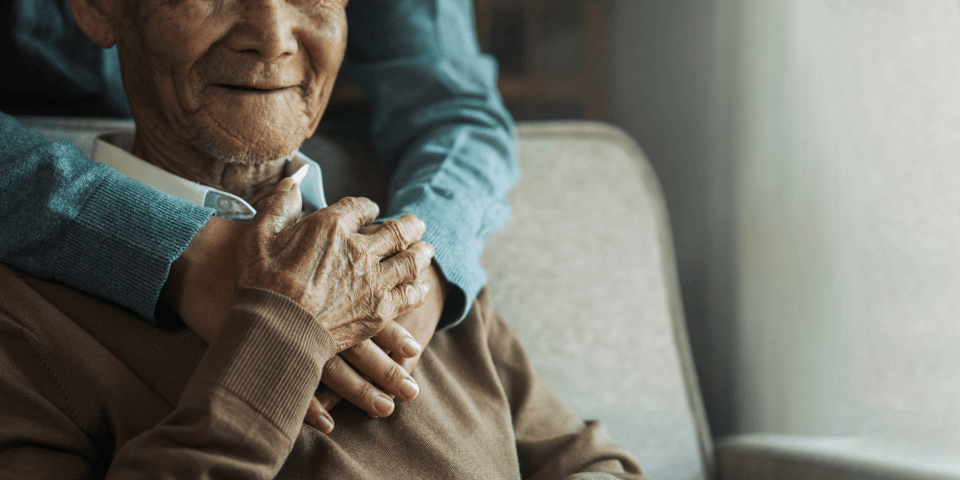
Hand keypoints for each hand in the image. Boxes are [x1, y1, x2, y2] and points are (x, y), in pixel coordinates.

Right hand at [166, 179, 434, 432]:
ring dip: (422, 253)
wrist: (273, 332)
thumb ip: (278, 204)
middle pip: (399, 230)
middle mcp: (360, 250)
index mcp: (332, 226)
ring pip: (411, 260)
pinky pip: (409, 294)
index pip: (362, 206)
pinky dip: (417, 288)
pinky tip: (419, 286)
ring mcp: (373, 281)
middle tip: (418, 224)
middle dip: (411, 225)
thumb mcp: (259, 235)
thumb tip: (291, 180)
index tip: (370, 211)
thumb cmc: (260, 283)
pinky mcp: (379, 311)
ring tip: (427, 250)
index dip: (368, 207)